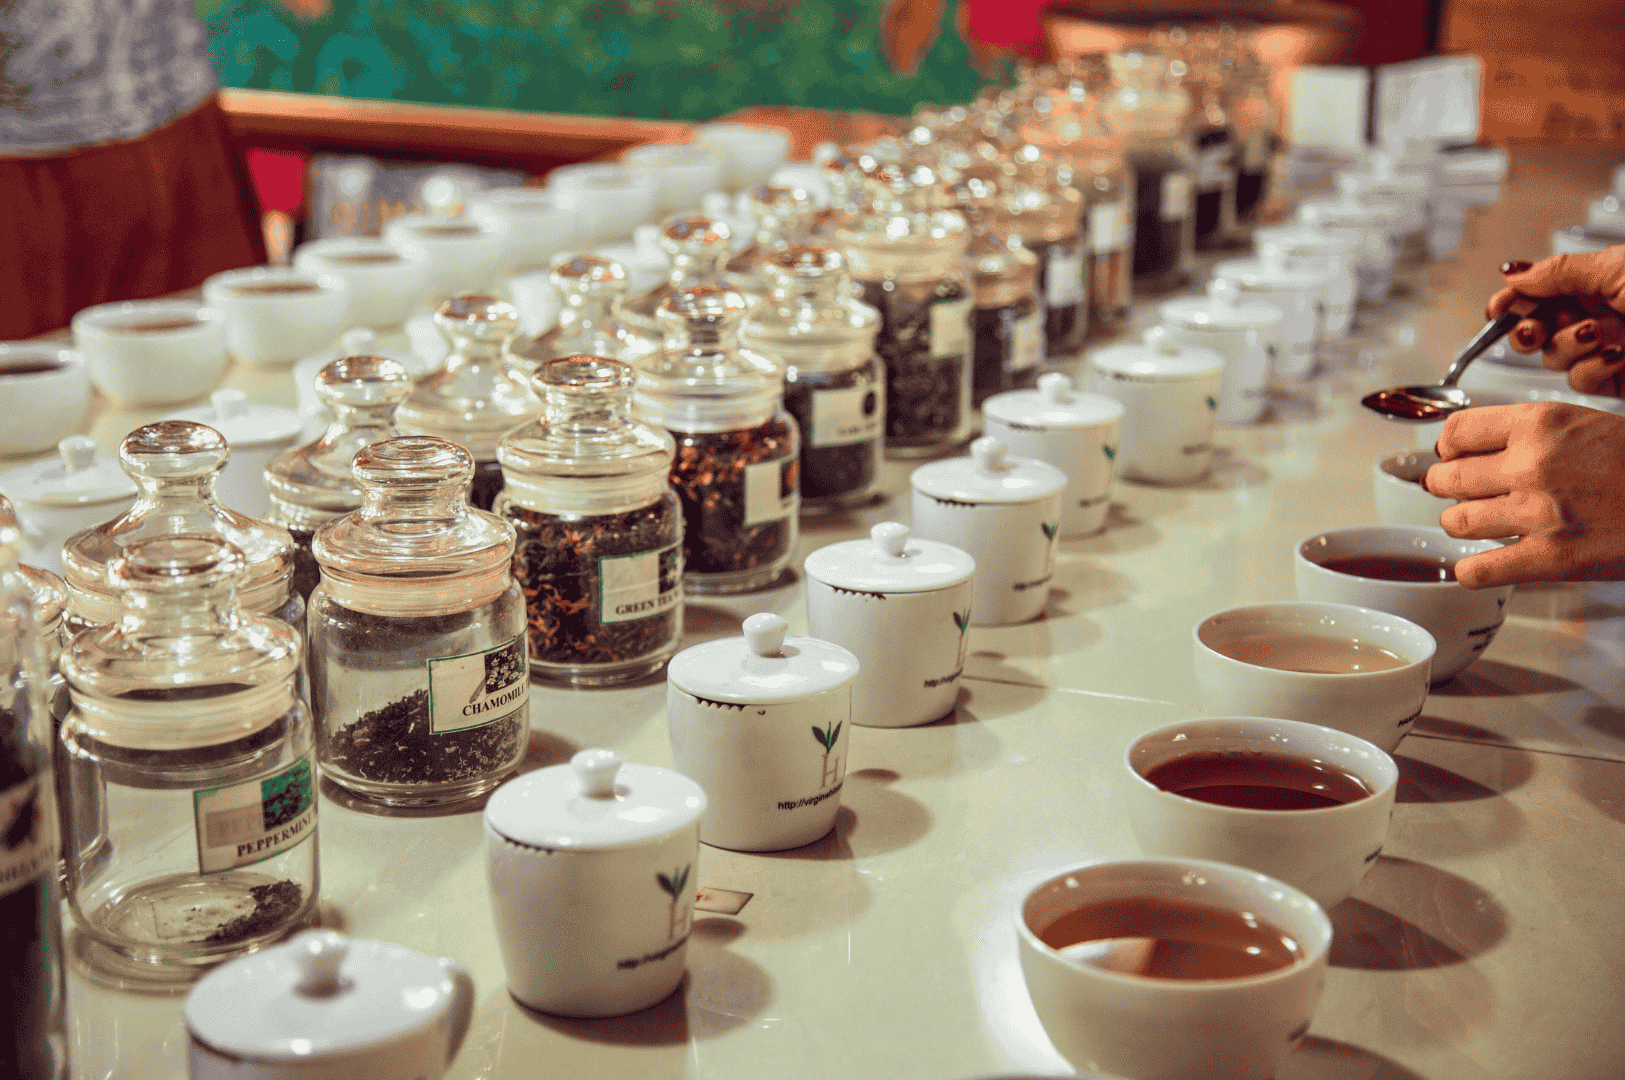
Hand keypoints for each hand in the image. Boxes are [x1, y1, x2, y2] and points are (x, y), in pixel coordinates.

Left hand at [1424, 402, 1624, 586]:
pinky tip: (1483, 563)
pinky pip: (1477, 570)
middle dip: (1444, 486)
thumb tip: (1474, 445)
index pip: (1455, 431)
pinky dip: (1472, 570)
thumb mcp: (1584, 423)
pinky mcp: (1550, 559)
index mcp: (1540, 424)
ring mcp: (1537, 514)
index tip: (1450, 454)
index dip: (1447, 446)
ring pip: (1455, 522)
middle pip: (1446, 478)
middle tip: (1455, 490)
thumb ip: (1531, 433)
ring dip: (1461, 524)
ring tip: (1477, 522)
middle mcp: (1531, 465)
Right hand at [1489, 248, 1624, 395]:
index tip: (1498, 308)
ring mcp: (1598, 349)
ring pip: (1552, 357)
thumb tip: (1512, 274)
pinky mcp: (1610, 378)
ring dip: (1568, 346)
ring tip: (1597, 334)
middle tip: (1534, 329)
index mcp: (1591, 283)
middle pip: (1534, 330)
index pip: (1536, 293)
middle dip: (1527, 331)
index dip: (1512, 301)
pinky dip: (1592, 369)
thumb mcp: (1614, 268)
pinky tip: (1616, 355)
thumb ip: (1559, 272)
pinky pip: (1578, 381)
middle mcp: (1591, 316)